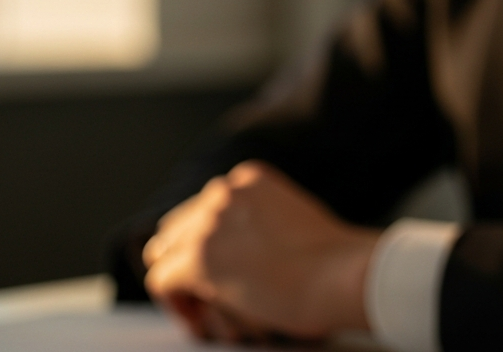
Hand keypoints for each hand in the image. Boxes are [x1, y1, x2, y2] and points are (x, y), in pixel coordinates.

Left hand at [143, 161, 378, 341]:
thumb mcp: (292, 218)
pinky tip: (202, 324)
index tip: (219, 273)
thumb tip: (236, 250)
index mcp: (249, 178)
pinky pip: (161, 282)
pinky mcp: (198, 259)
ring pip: (165, 254)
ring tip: (205, 314)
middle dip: (186, 262)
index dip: (204, 244)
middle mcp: (224, 191)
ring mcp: (209, 223)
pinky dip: (176, 306)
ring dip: (182, 284)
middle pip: (176, 227)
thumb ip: (259, 222)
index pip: (203, 208)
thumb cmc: (331, 259)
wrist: (341, 274)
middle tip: (204, 296)